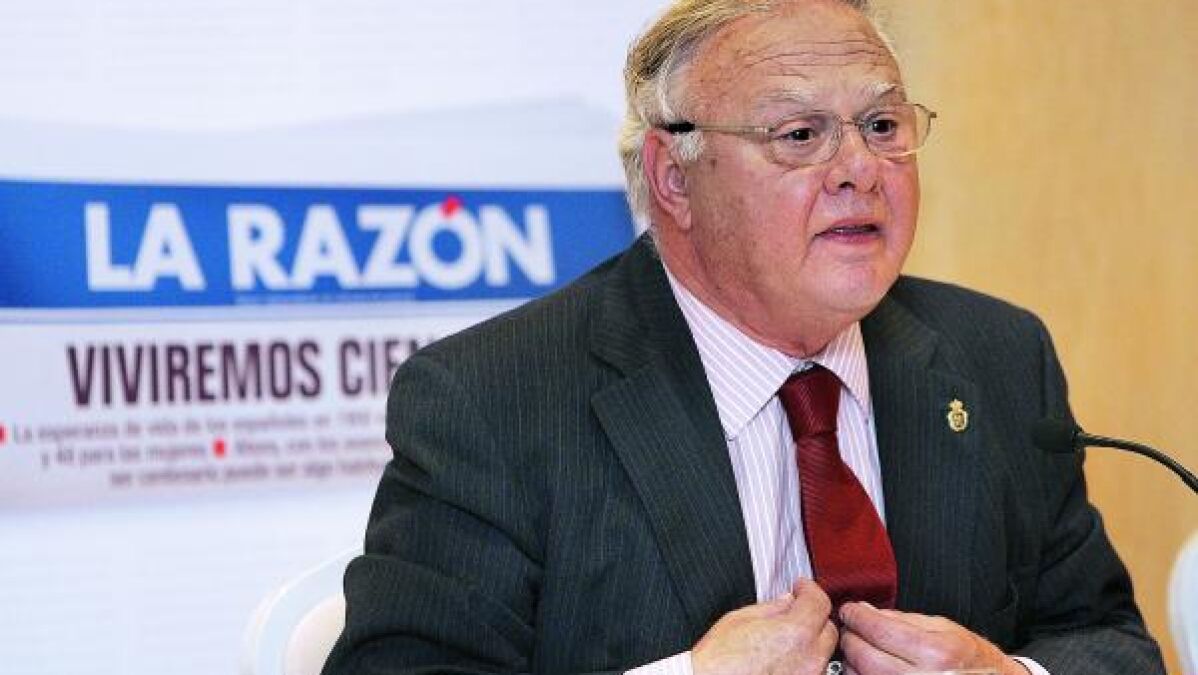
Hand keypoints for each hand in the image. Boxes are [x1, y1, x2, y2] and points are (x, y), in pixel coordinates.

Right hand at [692, 579, 838, 674]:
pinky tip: (784, 657)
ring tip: (786, 637)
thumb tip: (788, 601)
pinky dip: (803, 661)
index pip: (820, 602)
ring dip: (810, 641)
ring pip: (822, 653)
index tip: (799, 587)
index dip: (809, 589)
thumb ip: (772, 607)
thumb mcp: (740, 619)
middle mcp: (809, 659)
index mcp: (795, 633)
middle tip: (794, 610)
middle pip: (827, 629)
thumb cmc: (718, 660)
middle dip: (813, 616)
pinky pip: (811, 671)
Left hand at [838, 602, 1030, 674]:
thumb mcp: (943, 628)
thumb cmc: (971, 658)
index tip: (850, 610)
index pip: (880, 630)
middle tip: (850, 628)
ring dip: (852, 661)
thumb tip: (865, 611)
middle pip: (865, 657)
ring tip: (858, 648)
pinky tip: (866, 668)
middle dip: (850, 638)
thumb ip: (902, 619)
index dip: (857, 617)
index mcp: (937, 652)